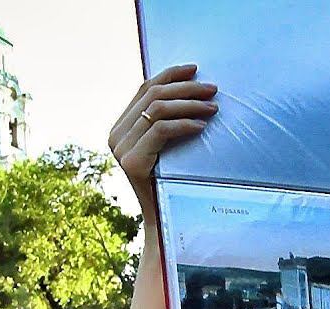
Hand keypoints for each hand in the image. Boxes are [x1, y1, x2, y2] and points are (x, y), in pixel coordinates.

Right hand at [107, 64, 218, 204]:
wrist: (164, 220)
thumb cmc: (172, 181)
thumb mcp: (168, 146)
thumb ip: (167, 122)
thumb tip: (191, 89)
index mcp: (122, 127)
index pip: (145, 88)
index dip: (171, 75)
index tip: (196, 68)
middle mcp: (116, 135)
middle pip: (153, 95)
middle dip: (186, 88)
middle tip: (213, 90)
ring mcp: (120, 149)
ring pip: (157, 110)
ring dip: (189, 104)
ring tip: (213, 108)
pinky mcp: (131, 162)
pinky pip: (161, 130)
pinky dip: (184, 124)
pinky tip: (202, 126)